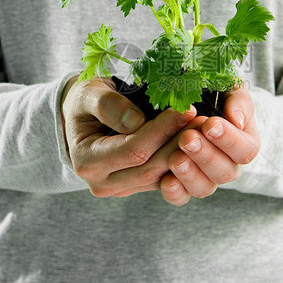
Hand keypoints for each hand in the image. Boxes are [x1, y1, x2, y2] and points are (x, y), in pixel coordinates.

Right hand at [61, 76, 195, 197]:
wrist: (80, 118)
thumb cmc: (84, 102)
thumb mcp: (88, 94)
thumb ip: (108, 105)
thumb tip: (135, 120)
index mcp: (88, 161)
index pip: (133, 150)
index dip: (161, 131)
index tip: (185, 110)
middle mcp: (102, 183)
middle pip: (149, 168)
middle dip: (178, 143)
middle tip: (201, 120)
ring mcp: (120, 189)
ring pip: (159, 177)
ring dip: (184, 154)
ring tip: (201, 129)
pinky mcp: (135, 187)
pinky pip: (162, 179)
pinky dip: (181, 161)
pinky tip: (195, 142)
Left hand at [158, 86, 259, 205]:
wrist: (189, 102)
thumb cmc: (214, 93)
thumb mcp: (229, 88)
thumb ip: (238, 100)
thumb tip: (236, 118)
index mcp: (244, 143)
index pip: (246, 150)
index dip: (229, 140)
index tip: (210, 124)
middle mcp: (228, 165)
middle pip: (225, 172)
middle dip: (206, 155)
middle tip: (187, 139)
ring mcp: (205, 178)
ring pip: (204, 188)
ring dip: (190, 174)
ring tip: (175, 158)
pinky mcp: (182, 185)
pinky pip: (181, 198)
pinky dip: (174, 192)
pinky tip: (166, 180)